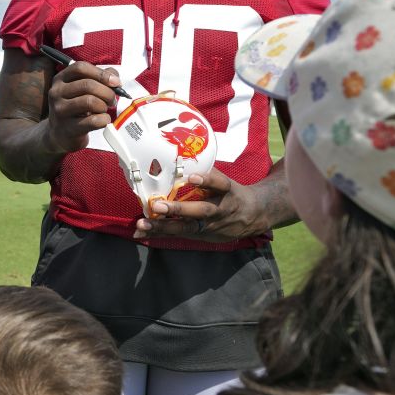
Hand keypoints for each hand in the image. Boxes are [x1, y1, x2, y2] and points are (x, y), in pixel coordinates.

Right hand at [46, 61, 121, 152]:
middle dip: (107, 92)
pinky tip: (103, 120)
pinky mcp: (67, 128)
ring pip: (90, 102)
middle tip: (112, 100)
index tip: (115, 82)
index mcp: (60, 79)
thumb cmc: (76, 108)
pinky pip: (93, 121)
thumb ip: (99, 78)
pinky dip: (104, 120)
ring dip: (104, 106)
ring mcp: (60, 111)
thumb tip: (115, 78)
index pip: (80, 68)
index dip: (101, 73)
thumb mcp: (82, 90)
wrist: (60, 134)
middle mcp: (56, 93)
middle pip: (88, 85)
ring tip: (104, 110)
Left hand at [134, 168, 277, 241]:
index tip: (192, 177)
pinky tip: (141, 233)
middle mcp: (220, 209)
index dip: (207, 180)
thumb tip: (182, 158)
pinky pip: (180, 234)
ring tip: (143, 223)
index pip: (219, 184)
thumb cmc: (231, 193)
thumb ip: (208, 174)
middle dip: (179, 209)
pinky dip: (160, 234)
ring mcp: (211, 225)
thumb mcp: (225, 181)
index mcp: (227, 191)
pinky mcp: (203, 235)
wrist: (254, 216)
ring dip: (164, 226)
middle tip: (158, 205)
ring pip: (187, 227)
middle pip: (201, 210)